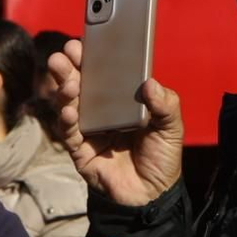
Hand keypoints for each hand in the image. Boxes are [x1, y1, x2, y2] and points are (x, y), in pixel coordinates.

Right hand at [47, 39, 182, 206]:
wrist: (152, 195)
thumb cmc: (161, 157)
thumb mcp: (172, 127)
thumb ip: (166, 104)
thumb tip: (150, 84)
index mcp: (120, 100)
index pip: (103, 73)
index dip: (92, 57)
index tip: (84, 41)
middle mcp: (99, 110)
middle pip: (80, 84)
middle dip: (69, 67)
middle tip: (64, 53)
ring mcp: (86, 129)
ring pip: (69, 104)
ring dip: (64, 89)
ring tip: (66, 79)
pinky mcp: (79, 150)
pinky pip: (68, 132)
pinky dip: (66, 120)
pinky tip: (69, 110)